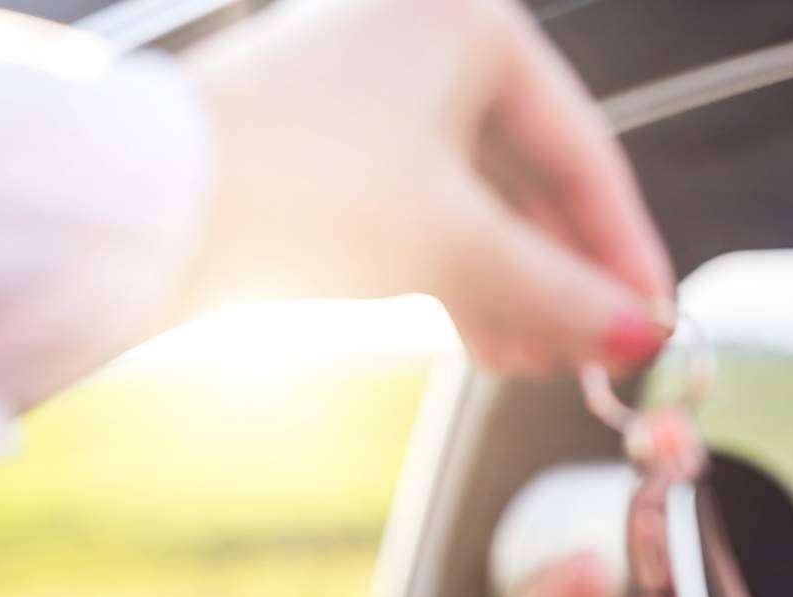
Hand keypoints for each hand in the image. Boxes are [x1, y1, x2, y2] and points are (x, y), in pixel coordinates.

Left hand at [177, 0, 674, 374]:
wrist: (138, 208)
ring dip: (517, 289)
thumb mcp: (459, 249)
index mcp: (471, 22)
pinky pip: (426, 206)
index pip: (587, 154)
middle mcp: (424, 34)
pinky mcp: (330, 135)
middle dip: (566, 280)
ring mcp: (372, 83)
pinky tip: (485, 341)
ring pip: (480, 200)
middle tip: (597, 358)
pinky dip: (461, 273)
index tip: (655, 324)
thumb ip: (565, 293)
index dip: (627, 251)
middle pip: (533, 178)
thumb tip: (643, 336)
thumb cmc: (306, 193)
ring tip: (537, 366)